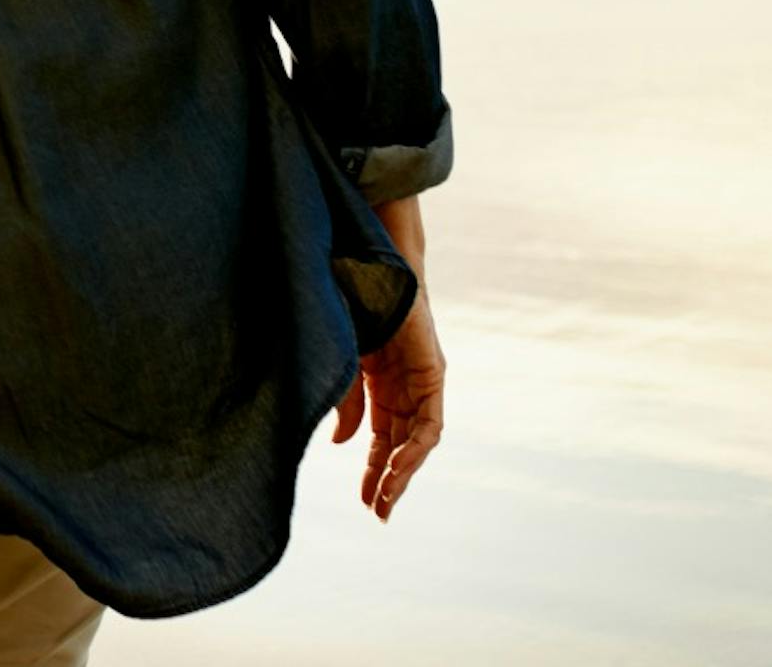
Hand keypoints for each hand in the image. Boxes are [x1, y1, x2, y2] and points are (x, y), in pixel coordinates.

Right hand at [332, 195, 445, 517]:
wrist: (367, 258)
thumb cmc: (348, 296)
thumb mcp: (339, 359)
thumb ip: (344, 400)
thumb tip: (343, 443)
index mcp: (376, 378)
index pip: (376, 435)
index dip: (371, 469)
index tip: (364, 503)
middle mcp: (403, 383)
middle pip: (398, 444)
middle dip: (386, 480)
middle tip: (377, 514)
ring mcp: (421, 378)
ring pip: (417, 440)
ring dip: (402, 472)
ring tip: (385, 502)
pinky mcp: (432, 372)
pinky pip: (430, 422)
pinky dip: (415, 448)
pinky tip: (398, 468)